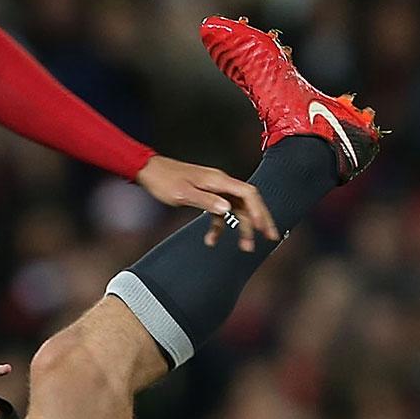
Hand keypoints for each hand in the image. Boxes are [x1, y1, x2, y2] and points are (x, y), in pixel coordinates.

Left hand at [134, 154, 279, 251]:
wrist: (148, 171)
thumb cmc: (164, 181)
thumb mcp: (183, 194)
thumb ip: (206, 201)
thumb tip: (227, 209)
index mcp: (218, 180)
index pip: (248, 193)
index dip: (260, 210)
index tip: (265, 228)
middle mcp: (220, 182)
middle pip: (248, 201)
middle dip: (260, 219)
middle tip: (271, 237)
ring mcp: (214, 188)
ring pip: (236, 208)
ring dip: (242, 227)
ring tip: (246, 247)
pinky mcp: (206, 195)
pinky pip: (219, 212)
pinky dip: (219, 226)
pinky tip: (211, 240)